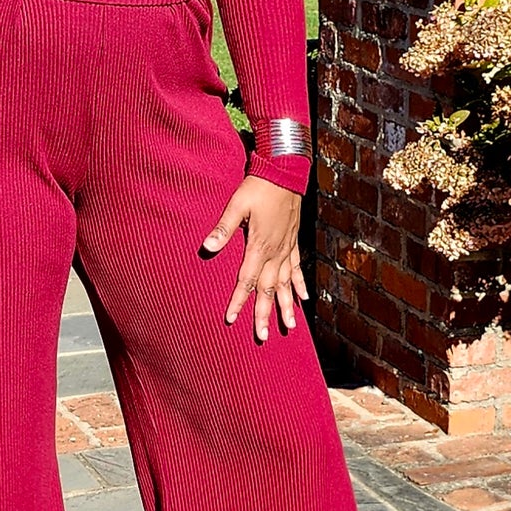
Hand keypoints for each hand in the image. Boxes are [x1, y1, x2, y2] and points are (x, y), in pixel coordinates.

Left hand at [201, 176, 307, 341]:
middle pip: (268, 290)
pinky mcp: (293, 242)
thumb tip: (207, 247)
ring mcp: (287, 249)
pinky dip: (300, 285)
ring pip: (286, 284)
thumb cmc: (258, 188)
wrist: (285, 173)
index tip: (231, 319)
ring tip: (288, 327)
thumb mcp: (237, 205)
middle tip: (262, 337)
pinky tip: (303, 298)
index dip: (238, 301)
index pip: (247, 281)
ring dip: (286, 306)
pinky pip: (297, 269)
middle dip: (264, 314)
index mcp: (259, 246)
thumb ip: (223, 228)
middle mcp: (275, 252)